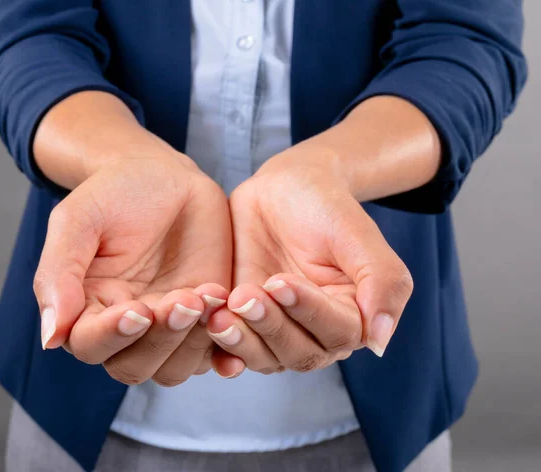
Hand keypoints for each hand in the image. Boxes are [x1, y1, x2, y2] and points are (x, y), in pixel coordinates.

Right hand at [33, 150, 236, 385]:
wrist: (166, 177)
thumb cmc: (116, 194)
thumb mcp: (78, 220)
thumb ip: (58, 274)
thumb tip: (50, 337)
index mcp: (88, 309)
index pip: (91, 346)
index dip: (112, 336)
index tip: (136, 309)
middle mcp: (128, 328)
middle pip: (135, 367)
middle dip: (161, 339)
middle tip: (183, 299)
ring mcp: (170, 326)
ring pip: (176, 367)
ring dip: (193, 340)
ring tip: (209, 294)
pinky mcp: (207, 317)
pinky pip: (217, 349)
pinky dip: (227, 341)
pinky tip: (232, 311)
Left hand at [208, 140, 412, 374]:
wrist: (283, 189)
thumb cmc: (325, 206)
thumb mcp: (358, 234)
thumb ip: (382, 283)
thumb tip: (378, 342)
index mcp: (353, 314)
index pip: (336, 332)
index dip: (308, 312)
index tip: (280, 282)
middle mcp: (315, 331)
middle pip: (298, 353)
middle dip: (270, 328)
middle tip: (245, 296)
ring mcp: (277, 329)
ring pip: (265, 357)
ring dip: (242, 342)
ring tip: (220, 316)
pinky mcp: (245, 322)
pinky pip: (233, 349)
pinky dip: (221, 350)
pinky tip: (209, 334)